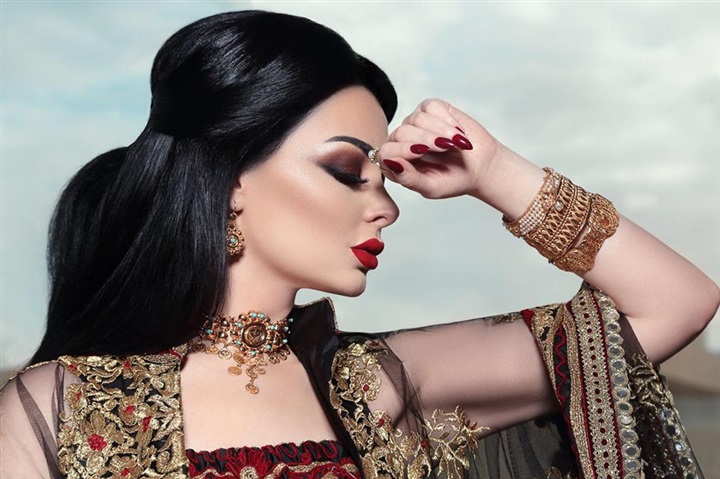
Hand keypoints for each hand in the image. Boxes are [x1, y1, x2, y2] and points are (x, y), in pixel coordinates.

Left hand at [379, 99, 504, 198]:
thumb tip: (392, 163)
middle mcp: (402, 141)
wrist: (480, 167)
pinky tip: (458, 132)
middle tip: (446, 148)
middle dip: (425, 139)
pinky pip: (431, 107)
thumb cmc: (453, 180)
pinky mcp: (431, 109)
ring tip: (455, 142)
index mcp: (396, 163)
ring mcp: (415, 123)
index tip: (422, 152)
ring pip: (417, 118)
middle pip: (402, 133)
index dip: (402, 150)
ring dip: (440, 130)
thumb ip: (409, 179)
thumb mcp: (431, 187)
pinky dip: (446, 119)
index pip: (386, 151)